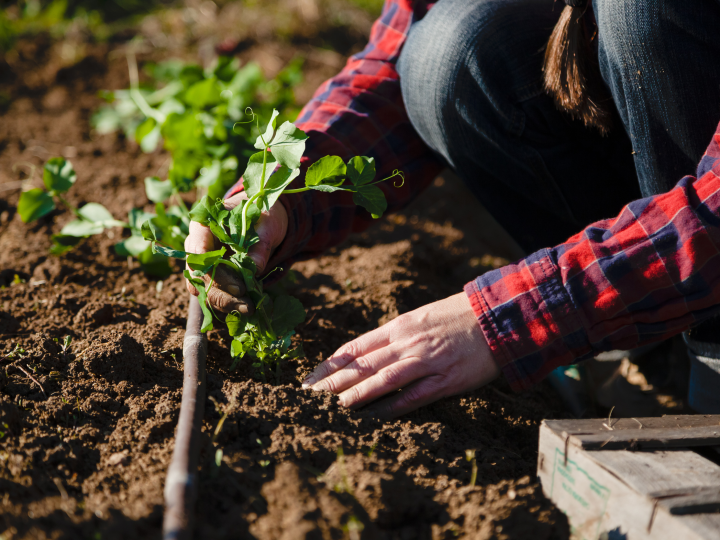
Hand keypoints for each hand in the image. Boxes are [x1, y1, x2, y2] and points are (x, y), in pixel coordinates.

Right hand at [183, 191, 287, 313]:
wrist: (262, 221)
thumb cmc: (261, 216)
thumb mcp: (267, 224)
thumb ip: (259, 245)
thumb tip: (254, 269)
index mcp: (204, 224)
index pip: (198, 250)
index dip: (215, 272)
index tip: (238, 287)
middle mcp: (197, 244)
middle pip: (199, 274)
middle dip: (222, 293)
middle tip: (246, 304)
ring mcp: (202, 262)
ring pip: (203, 288)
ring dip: (224, 302)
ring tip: (249, 309)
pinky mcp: (211, 275)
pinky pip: (212, 292)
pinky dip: (227, 302)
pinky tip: (245, 308)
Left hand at [302, 292, 499, 417]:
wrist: (498, 315)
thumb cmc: (457, 315)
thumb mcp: (420, 317)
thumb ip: (395, 335)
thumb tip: (367, 352)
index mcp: (399, 326)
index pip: (356, 346)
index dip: (331, 364)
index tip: (311, 379)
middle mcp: (408, 342)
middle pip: (364, 364)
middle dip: (334, 382)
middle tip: (309, 398)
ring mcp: (427, 361)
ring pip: (384, 379)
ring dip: (357, 395)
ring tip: (334, 408)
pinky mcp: (447, 379)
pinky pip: (415, 396)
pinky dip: (393, 407)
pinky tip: (374, 417)